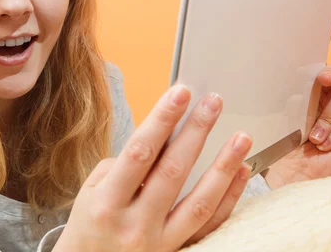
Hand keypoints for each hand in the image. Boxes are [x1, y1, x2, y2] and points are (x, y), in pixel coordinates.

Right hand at [54, 86, 252, 251]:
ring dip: (223, 166)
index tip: (180, 93)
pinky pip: (210, 226)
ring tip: (241, 137)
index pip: (139, 152)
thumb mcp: (90, 192)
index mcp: (107, 202)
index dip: (162, 120)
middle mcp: (134, 224)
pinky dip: (229, 198)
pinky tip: (241, 172)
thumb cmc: (89, 225)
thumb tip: (159, 142)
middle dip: (196, 132)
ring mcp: (159, 243)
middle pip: (173, 171)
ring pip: (200, 202)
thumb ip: (122, 166)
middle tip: (213, 103)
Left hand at [265, 65, 330, 188]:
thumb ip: (282, 104)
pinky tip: (325, 145)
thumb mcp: (277, 122)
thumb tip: (281, 85)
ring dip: (326, 117)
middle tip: (322, 80)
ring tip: (313, 138)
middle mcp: (327, 102)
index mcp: (307, 96)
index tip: (308, 71)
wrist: (291, 177)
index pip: (314, 72)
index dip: (315, 67)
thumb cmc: (282, 150)